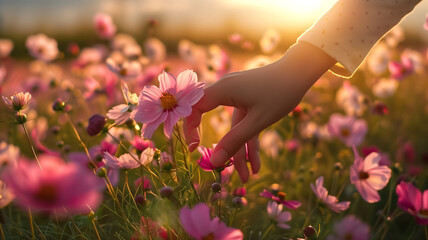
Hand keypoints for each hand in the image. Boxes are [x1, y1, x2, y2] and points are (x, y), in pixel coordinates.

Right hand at [185, 42, 335, 182]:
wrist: (301, 71)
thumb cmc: (280, 92)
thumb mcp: (257, 121)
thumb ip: (234, 141)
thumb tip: (214, 161)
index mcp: (222, 90)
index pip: (194, 109)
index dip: (190, 129)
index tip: (194, 149)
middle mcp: (226, 91)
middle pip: (214, 122)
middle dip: (219, 148)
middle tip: (218, 169)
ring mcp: (237, 96)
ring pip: (233, 128)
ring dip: (240, 152)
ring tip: (247, 178)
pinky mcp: (248, 100)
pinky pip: (244, 124)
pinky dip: (250, 142)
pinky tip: (257, 165)